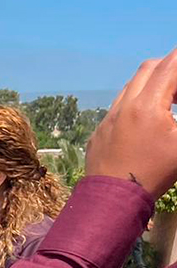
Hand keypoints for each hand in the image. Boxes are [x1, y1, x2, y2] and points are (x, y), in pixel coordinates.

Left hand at [86, 47, 176, 197]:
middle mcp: (123, 106)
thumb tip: (174, 110)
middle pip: (148, 69)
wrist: (112, 200)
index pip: (170, 66)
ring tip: (170, 100)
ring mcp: (107, 119)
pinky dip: (135, 102)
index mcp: (147, 105)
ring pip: (130, 86)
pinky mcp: (98, 132)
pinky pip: (117, 106)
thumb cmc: (154, 173)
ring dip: (151, 84)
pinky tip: (146, 120)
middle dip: (170, 67)